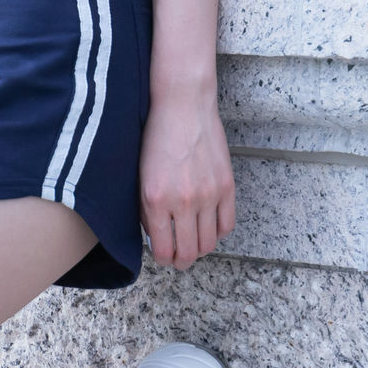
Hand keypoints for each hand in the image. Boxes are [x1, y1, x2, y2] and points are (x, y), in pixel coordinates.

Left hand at [140, 87, 235, 268]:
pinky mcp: (226, 185)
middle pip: (190, 252)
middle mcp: (183, 201)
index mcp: (156, 199)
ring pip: (210, 243)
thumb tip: (156, 236)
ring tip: (194, 244)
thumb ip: (146, 209)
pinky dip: (218, 232)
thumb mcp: (140, 175)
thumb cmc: (156, 137)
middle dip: (182, 261)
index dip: (164, 259)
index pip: (163, 249)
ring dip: (201, 249)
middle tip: (179, 259)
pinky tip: (209, 226)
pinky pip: (227, 224)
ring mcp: (208, 194)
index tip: (163, 257)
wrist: (183, 106)